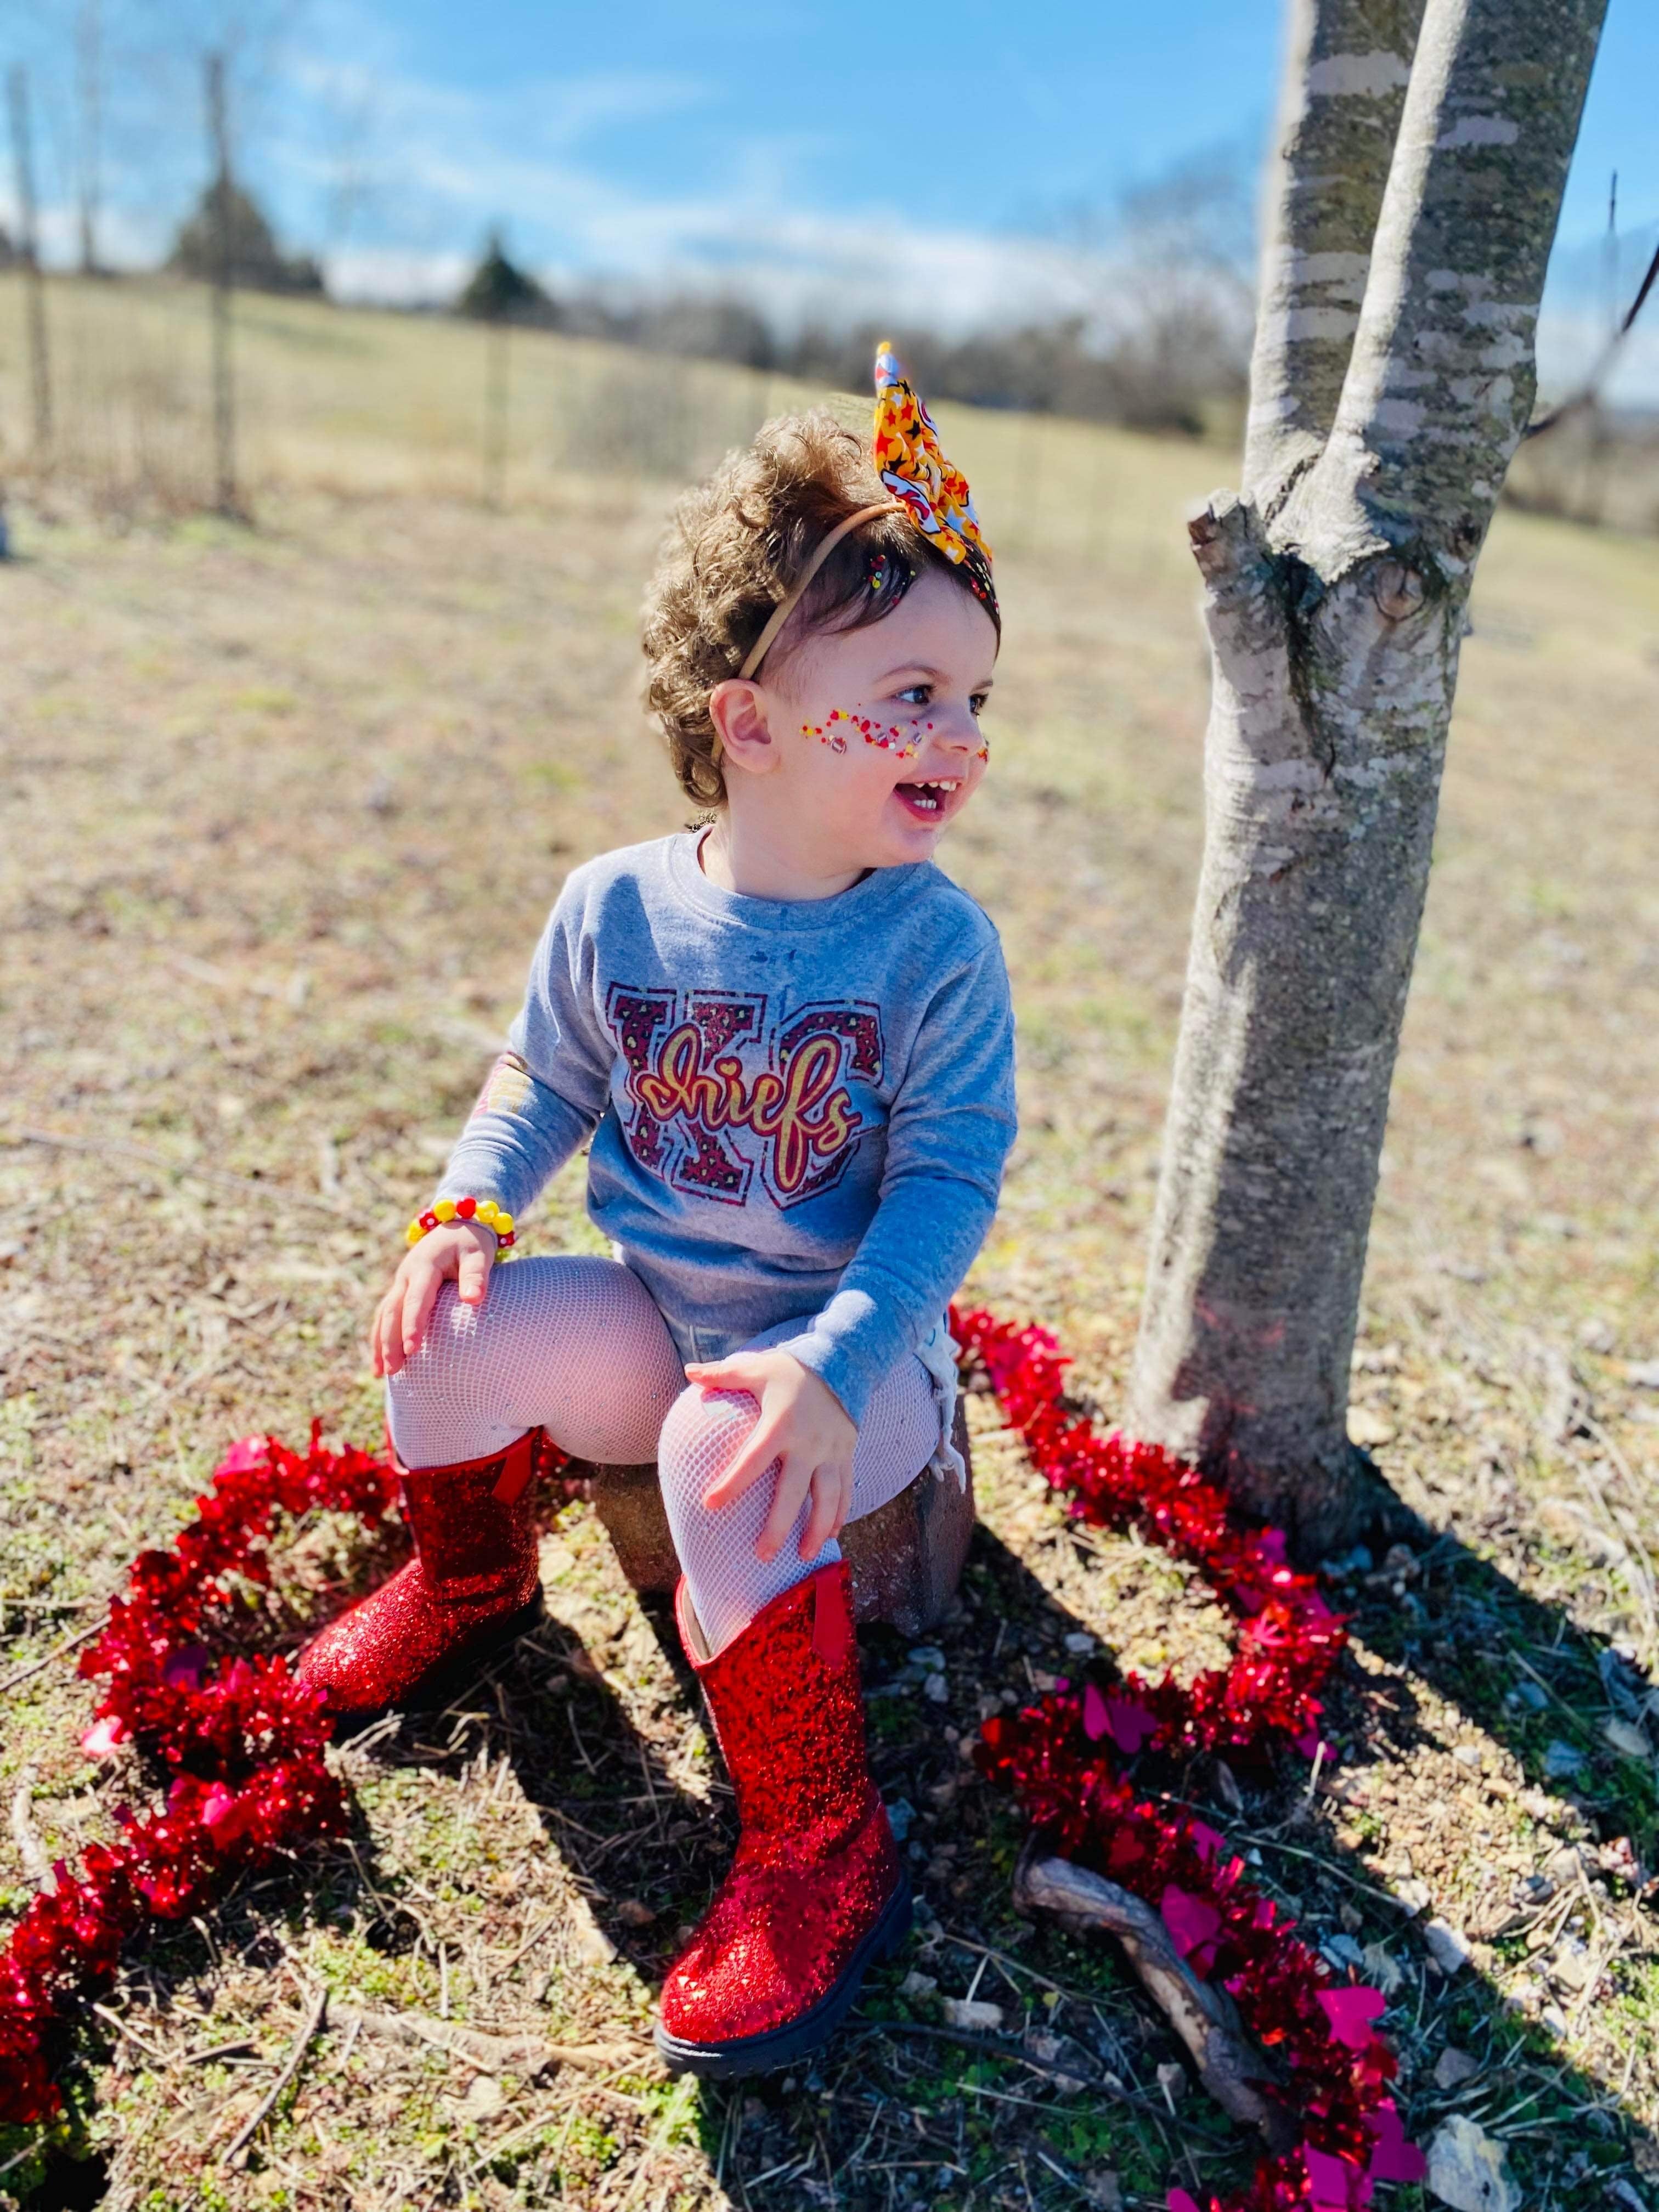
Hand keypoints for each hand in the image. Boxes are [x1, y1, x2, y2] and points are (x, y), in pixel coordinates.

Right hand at [370, 1220, 497, 1377]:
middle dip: (391, 1341)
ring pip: (384, 1315)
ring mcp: (400, 1282)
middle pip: (393, 1311)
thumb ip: (476, 1276)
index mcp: (424, 1266)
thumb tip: (474, 1300)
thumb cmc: (471, 1243)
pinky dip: (380, 1337)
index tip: (412, 1349)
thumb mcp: (478, 1254)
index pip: (417, 1299)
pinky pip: (385, 1315)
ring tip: (380, 1373)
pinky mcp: (400, 1289)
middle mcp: (406, 1275)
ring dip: (380, 1343)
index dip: (413, 1324)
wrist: (458, 1223)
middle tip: (394, 1370)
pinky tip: (380, 1362)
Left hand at [685, 1349, 857, 1563]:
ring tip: (805, 1556)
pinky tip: (831, 1534)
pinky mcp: (846, 1454)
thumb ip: (722, 1373)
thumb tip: (689, 1371)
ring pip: (826, 1498)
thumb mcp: (756, 1366)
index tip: (710, 1505)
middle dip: (778, 1527)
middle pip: (792, 1492)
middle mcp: (808, 1442)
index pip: (752, 1460)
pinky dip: (840, 1512)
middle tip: (763, 1556)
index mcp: (781, 1424)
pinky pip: (845, 1489)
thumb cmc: (790, 1368)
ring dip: (816, 1529)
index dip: (732, 1484)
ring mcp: (831, 1451)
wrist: (842, 1362)